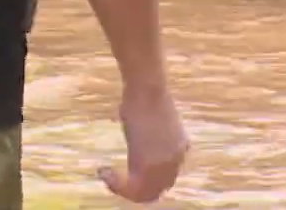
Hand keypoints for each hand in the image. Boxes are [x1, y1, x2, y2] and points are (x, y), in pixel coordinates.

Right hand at [99, 83, 187, 203]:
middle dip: (133, 190)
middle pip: (156, 190)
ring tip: (107, 175)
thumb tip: (142, 148)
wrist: (147, 91)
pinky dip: (115, 185)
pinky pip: (131, 189)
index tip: (125, 174)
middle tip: (113, 179)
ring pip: (143, 193)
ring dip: (122, 189)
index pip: (166, 180)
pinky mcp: (148, 165)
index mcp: (181, 149)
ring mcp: (164, 164)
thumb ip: (154, 143)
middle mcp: (176, 160)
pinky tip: (104, 172)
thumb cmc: (146, 100)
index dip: (144, 182)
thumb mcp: (156, 125)